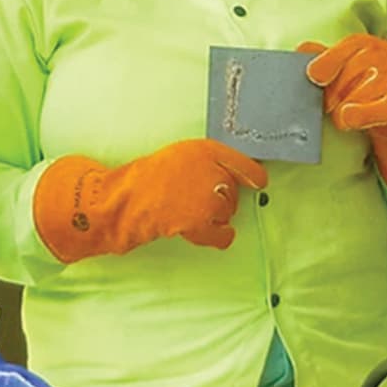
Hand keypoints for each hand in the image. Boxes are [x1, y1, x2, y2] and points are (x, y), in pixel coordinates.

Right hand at [34, 138, 267, 261]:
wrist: (128, 198)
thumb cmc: (150, 176)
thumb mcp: (181, 154)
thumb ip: (207, 160)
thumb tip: (231, 175)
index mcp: (207, 150)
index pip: (245, 164)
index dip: (254, 176)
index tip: (258, 182)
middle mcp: (212, 172)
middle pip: (234, 191)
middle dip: (222, 196)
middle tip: (198, 197)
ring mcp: (208, 198)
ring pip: (228, 211)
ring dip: (216, 214)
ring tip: (193, 211)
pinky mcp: (201, 222)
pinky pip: (223, 233)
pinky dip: (221, 236)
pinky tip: (217, 233)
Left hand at [299, 34, 386, 199]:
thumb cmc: (377, 87)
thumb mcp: (352, 67)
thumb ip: (326, 58)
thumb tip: (301, 50)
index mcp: (363, 43)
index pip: (330, 55)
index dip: (320, 69)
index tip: (315, 79)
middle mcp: (381, 53)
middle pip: (335, 85)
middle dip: (333, 101)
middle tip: (346, 103)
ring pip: (347, 103)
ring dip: (349, 114)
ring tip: (366, 109)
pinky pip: (361, 115)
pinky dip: (357, 121)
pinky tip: (368, 119)